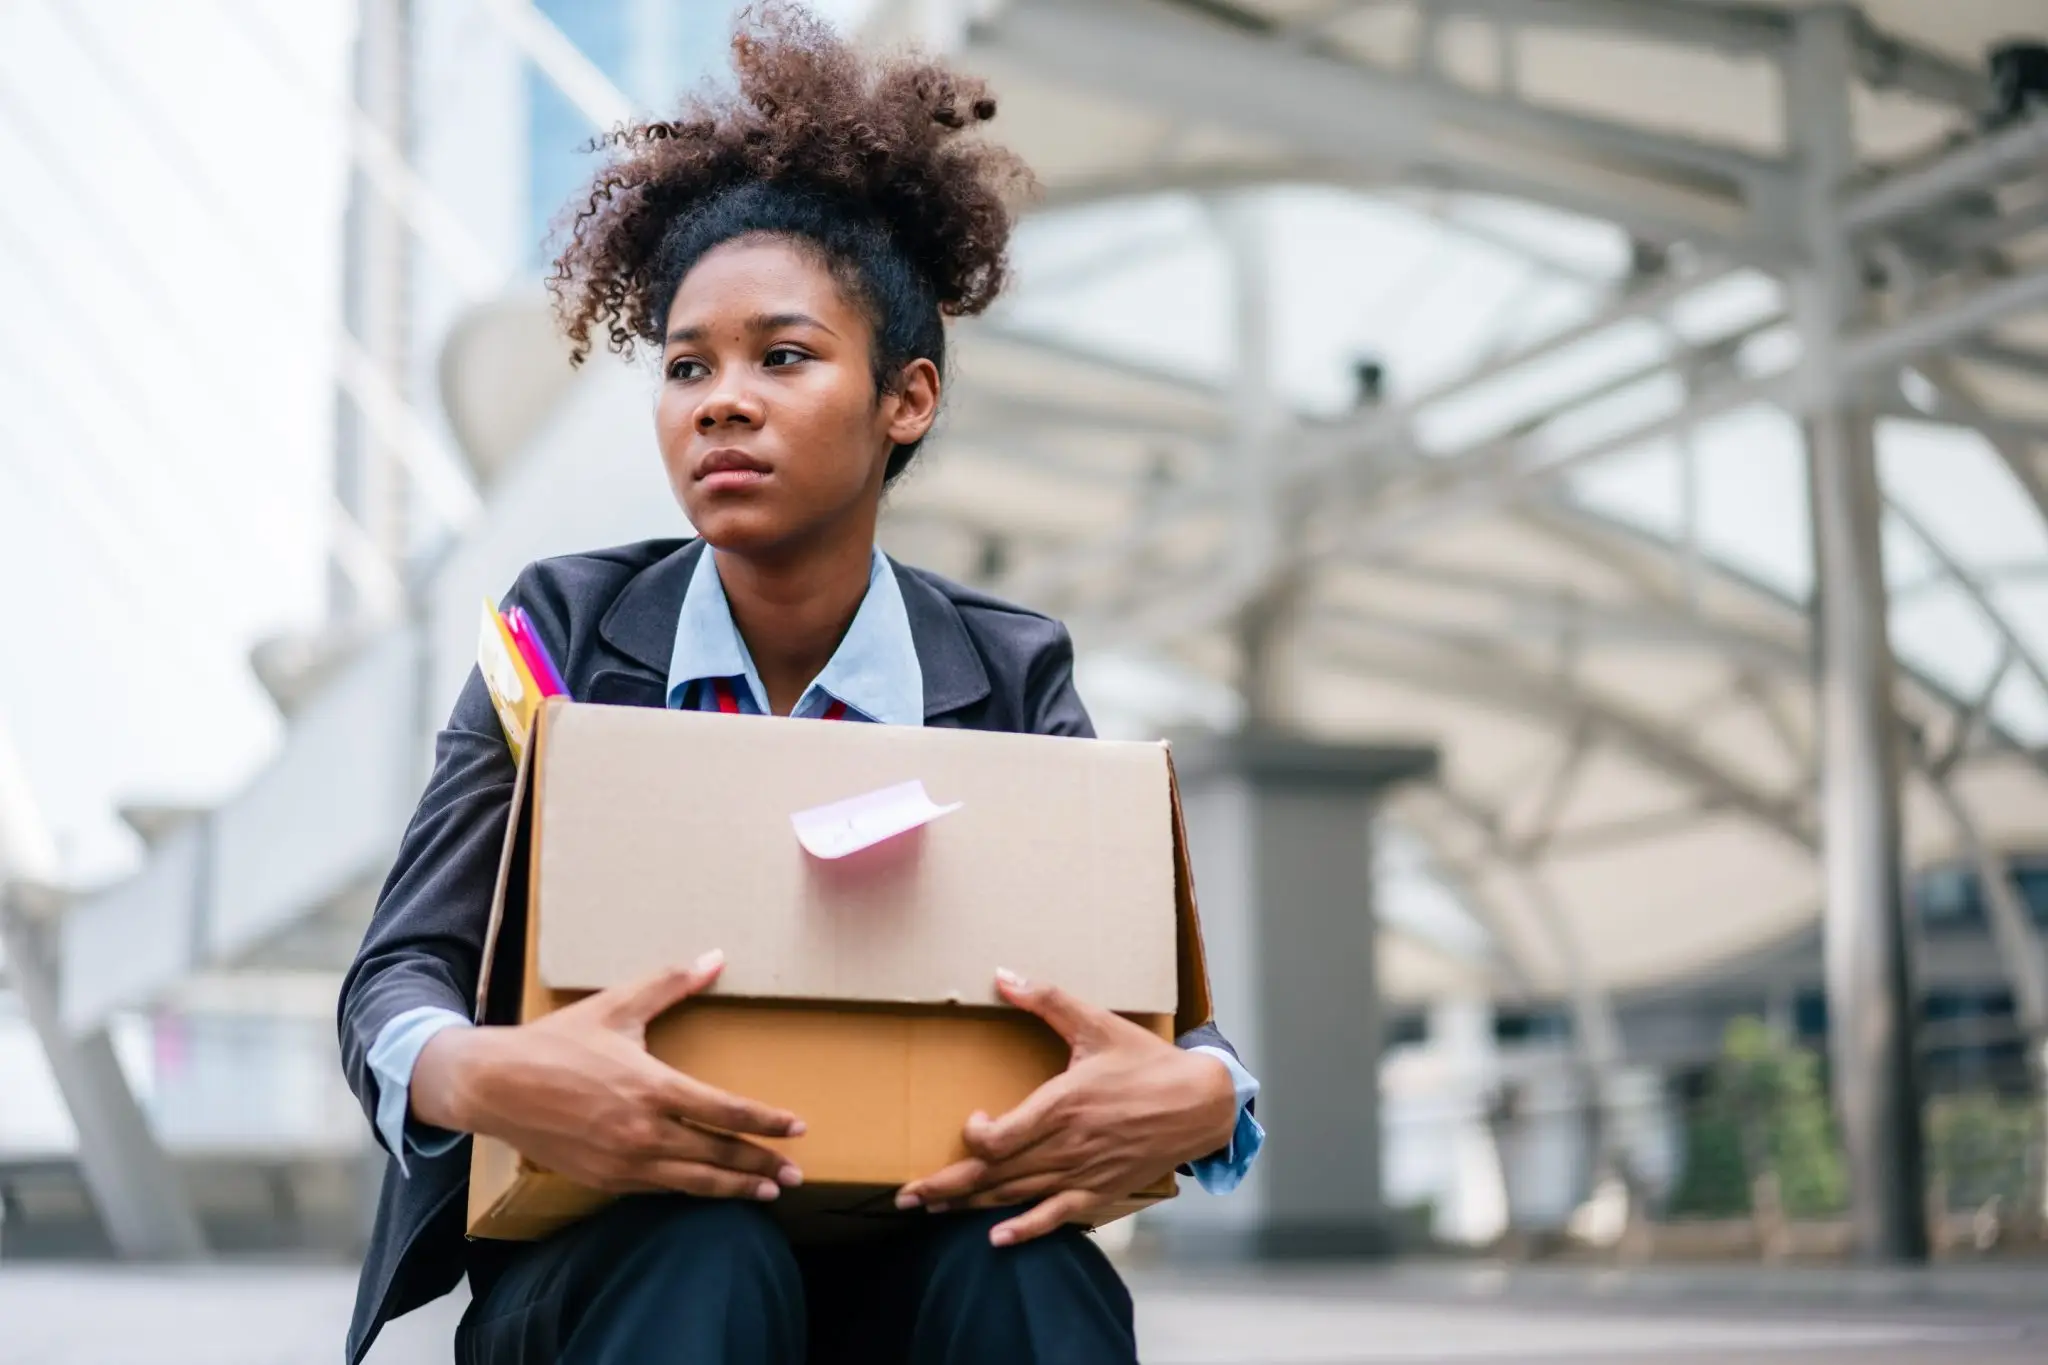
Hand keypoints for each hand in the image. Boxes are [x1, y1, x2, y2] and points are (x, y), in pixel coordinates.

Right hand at [412, 949, 805, 1199]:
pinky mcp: (604, 1180)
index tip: (797, 1128)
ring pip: (693, 1183)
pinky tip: (709, 1191)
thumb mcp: (617, 1005)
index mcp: (653, 1088)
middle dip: (761, 1167)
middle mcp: (644, 1132)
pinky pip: (659, 1190)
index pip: (726, 1111)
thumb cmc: (557, 1042)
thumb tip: (716, 957)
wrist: (494, 1086)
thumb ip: (671, 983)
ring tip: (768, 1194)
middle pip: (718, 1155)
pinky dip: (690, 1191)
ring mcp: (623, 1162)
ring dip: (734, 1189)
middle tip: (796, 1175)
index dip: (766, 1122)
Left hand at [896, 968, 1238, 1245]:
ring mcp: (1082, 1174)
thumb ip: (1047, 1000)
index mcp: (1061, 1105)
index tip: (971, 1122)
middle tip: (905, 1197)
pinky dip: (1024, 1230)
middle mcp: (1066, 1146)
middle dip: (945, 1186)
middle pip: (994, 1175)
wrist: (1200, 1103)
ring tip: (931, 1211)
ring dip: (970, 1206)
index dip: (975, 1138)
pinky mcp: (1099, 1191)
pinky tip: (996, 1239)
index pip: (1000, 1139)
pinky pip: (1056, 1217)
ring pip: (1015, 1196)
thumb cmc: (1147, 1062)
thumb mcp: (1096, 1023)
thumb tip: (1002, 976)